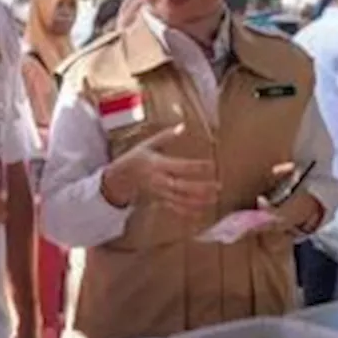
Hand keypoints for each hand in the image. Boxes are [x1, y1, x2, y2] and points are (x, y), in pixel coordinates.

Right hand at [100, 123, 220, 214]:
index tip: (212, 165)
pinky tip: (201, 211)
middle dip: (201, 188)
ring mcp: (160, 193)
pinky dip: (188, 211)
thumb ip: (166, 136)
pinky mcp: (159, 200)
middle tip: (218, 186)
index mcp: (157, 164)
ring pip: (181, 199)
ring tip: (214, 198)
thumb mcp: (148, 144)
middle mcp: (159, 180)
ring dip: (198, 201)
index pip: (180, 167)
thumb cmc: (135, 158)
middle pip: (183, 186)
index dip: (197, 167)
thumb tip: (182, 126)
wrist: (119, 179)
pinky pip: (175, 208)